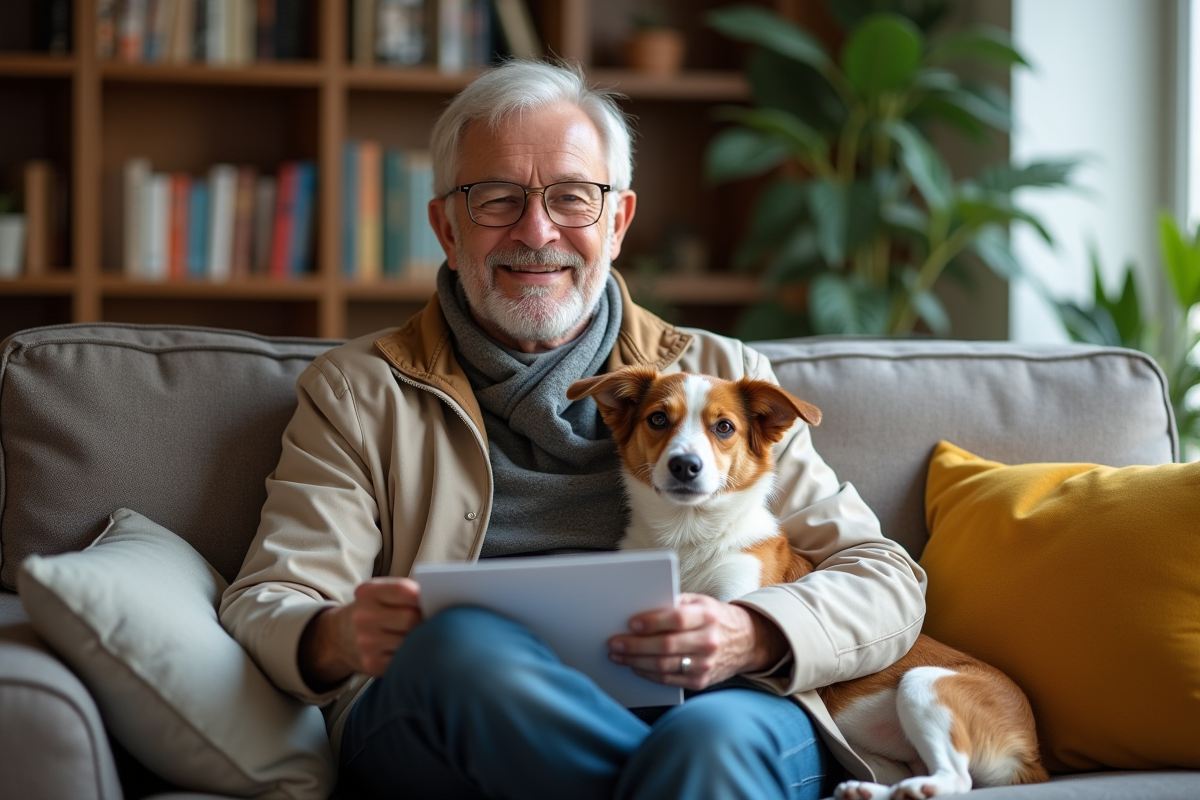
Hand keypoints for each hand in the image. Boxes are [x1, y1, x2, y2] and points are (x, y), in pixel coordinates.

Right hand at [299, 577, 422, 687]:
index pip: (402, 590)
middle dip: (425, 619)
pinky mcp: (372, 664)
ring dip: (421, 638)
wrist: (339, 637)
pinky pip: (405, 659)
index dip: (422, 596)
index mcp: (367, 593)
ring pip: (410, 641)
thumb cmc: (372, 610)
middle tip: (432, 620)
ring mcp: (366, 642)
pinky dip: (412, 653)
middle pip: (410, 619)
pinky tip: (409, 648)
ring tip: (422, 634)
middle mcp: (363, 617)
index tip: (431, 599)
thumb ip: (405, 592)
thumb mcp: (380, 593)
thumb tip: (437, 602)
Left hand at [606, 593, 788, 689]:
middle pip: (666, 646)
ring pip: (663, 666)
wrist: (745, 641)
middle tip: (614, 643)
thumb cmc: (713, 617)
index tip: (631, 623)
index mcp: (708, 615)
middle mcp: (709, 641)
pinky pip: (668, 680)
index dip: (653, 621)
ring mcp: (706, 664)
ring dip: (635, 662)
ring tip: (618, 655)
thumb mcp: (699, 601)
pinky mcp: (700, 681)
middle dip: (635, 645)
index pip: (677, 618)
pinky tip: (634, 666)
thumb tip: (639, 607)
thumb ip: (674, 603)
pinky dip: (647, 674)